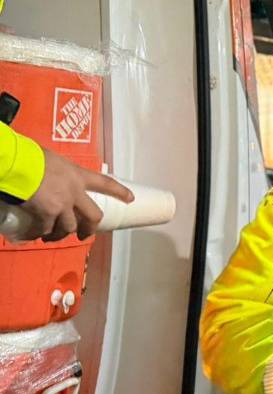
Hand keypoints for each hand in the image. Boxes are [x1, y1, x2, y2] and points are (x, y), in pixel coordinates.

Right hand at [20, 147, 134, 241]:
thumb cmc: (33, 157)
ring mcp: (62, 205)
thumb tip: (51, 176)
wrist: (19, 164)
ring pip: (69, 228)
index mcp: (78, 176)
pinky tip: (35, 235)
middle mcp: (75, 192)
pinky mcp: (47, 214)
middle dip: (89, 228)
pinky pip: (46, 230)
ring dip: (60, 235)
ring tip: (50, 237)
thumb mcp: (55, 161)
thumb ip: (60, 172)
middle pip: (93, 216)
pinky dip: (40, 234)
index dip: (119, 192)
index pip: (105, 183)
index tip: (131, 199)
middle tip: (83, 235)